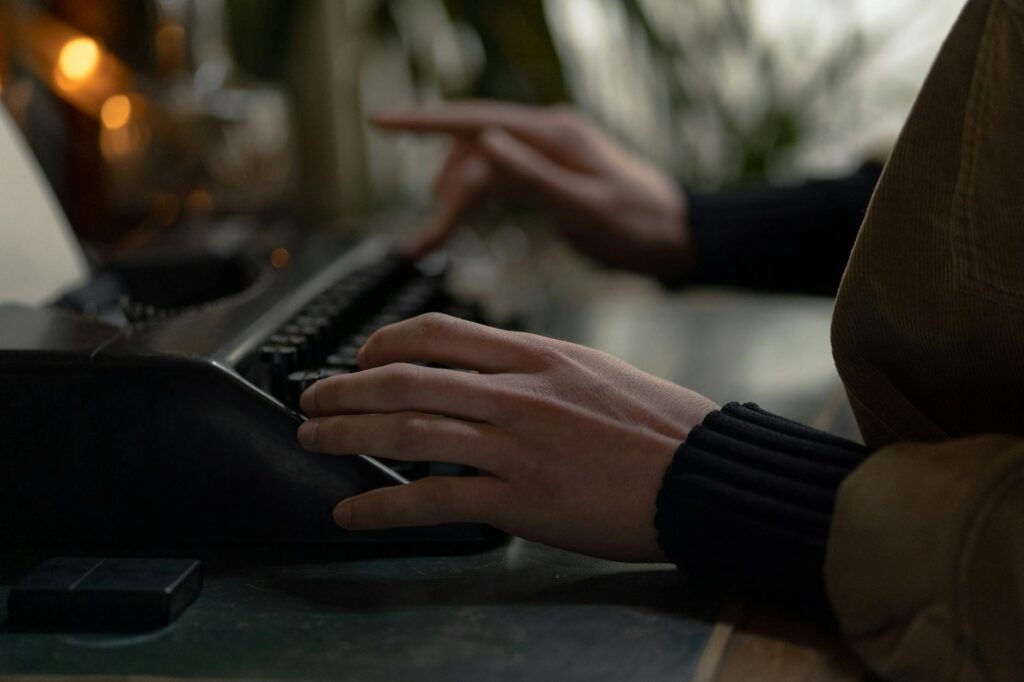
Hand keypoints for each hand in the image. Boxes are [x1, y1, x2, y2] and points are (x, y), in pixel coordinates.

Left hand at [297, 313, 717, 561]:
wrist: (703, 472)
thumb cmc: (658, 424)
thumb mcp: (593, 371)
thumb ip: (535, 368)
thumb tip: (488, 372)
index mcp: (535, 355)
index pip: (438, 333)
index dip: (385, 343)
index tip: (361, 358)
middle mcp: (516, 392)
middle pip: (406, 380)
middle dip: (346, 389)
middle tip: (312, 399)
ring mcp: (515, 445)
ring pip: (407, 432)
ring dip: (347, 436)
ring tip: (313, 440)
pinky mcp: (520, 499)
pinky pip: (433, 501)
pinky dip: (381, 508)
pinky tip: (350, 514)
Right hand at [373, 101, 693, 279]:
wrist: (677, 236)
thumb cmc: (638, 226)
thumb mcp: (585, 207)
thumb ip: (533, 176)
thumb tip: (486, 141)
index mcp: (552, 134)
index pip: (475, 120)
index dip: (424, 122)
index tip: (381, 121)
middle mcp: (546, 133)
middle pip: (473, 150)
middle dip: (442, 192)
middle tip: (423, 242)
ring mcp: (547, 150)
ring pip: (482, 165)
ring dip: (456, 200)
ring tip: (433, 240)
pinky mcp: (550, 169)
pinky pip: (499, 177)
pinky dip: (476, 199)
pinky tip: (459, 218)